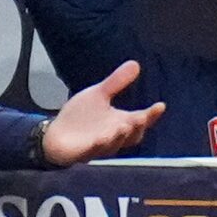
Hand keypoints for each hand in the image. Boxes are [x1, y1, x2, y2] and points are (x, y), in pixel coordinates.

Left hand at [42, 62, 164, 166]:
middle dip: (137, 127)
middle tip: (141, 118)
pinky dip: (98, 145)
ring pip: (116, 144)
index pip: (143, 120)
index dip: (152, 115)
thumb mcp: (98, 94)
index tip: (160, 105)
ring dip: (119, 137)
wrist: (56, 135)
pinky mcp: (85, 153)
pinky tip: (100, 138)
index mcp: (122, 122)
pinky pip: (94, 151)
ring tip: (122, 126)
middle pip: (133, 135)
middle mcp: (116, 136)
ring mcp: (102, 146)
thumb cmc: (80, 116)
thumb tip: (135, 63)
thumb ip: (116, 82)